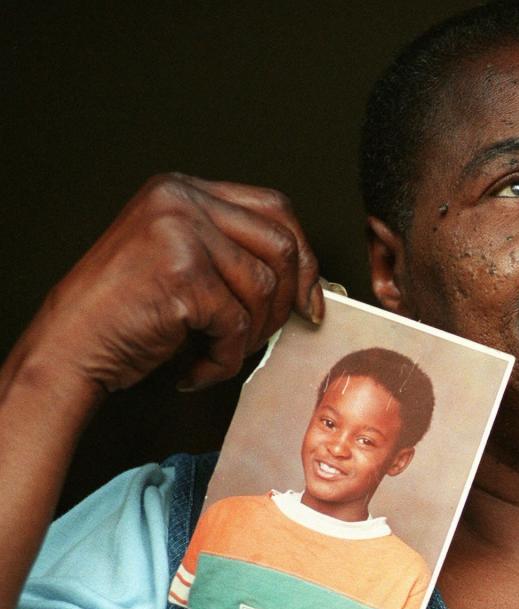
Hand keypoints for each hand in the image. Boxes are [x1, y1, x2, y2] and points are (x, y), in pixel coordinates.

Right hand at [25, 172, 321, 395]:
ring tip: (215, 353)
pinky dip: (224, 360)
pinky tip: (193, 368)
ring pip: (264, 289)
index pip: (275, 208)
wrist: (70, 350)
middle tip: (269, 336)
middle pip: (281, 245)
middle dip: (288, 301)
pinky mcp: (182, 275)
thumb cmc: (128, 316)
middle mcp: (181, 200)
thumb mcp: (183, 262)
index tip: (310, 300)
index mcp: (183, 190)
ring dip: (249, 337)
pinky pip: (237, 324)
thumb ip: (233, 252)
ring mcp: (180, 233)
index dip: (304, 257)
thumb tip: (309, 281)